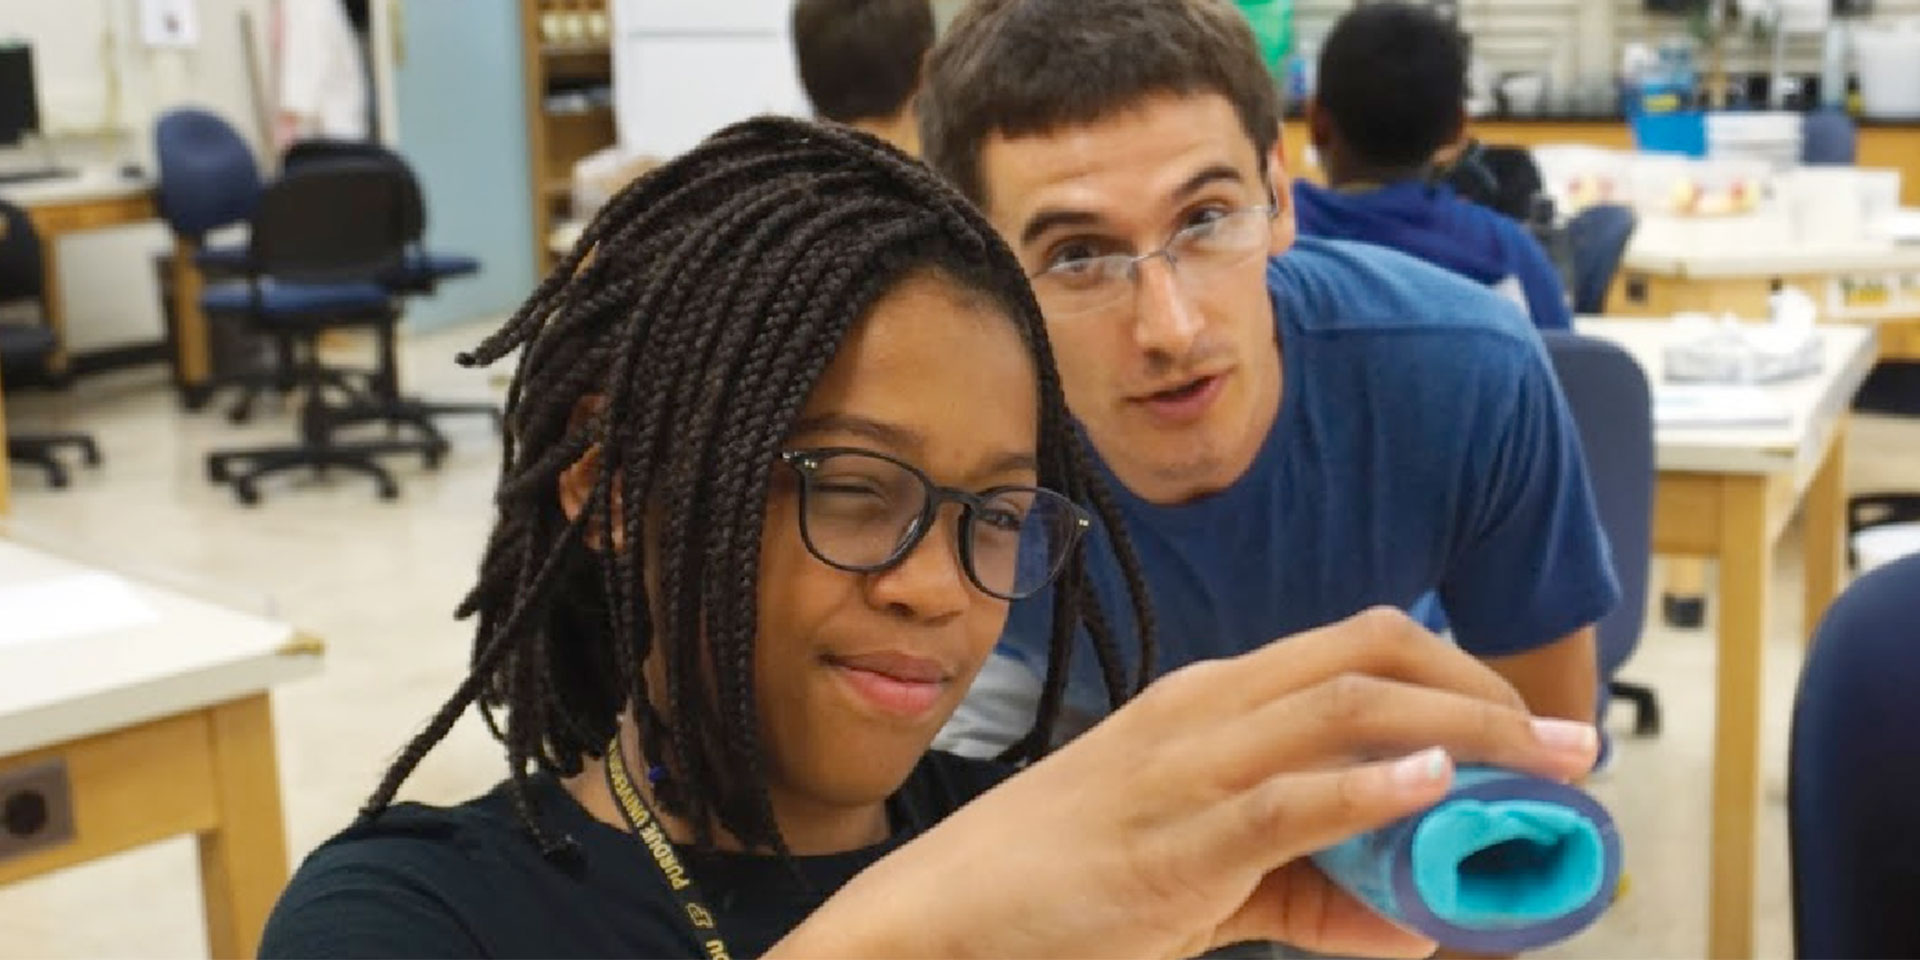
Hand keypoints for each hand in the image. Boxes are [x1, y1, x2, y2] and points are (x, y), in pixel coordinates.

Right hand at [777, 607, 1599, 958]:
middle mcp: (1207, 708)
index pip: (1357, 646)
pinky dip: (1367, 788)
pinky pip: (1285, 798)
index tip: (1532, 725)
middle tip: (1570, 746)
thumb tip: (1421, 926)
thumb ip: (1314, 892)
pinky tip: (1430, 785)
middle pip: (1370, 652)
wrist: (946, 914)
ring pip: (1344, 706)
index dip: (1460, 670)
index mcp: (1212, 700)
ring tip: (1542, 767)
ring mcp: (1188, 765)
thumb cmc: (1067, 882)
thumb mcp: (1207, 877)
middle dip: (1486, 688)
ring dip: (1463, 728)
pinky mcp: (1176, 837)